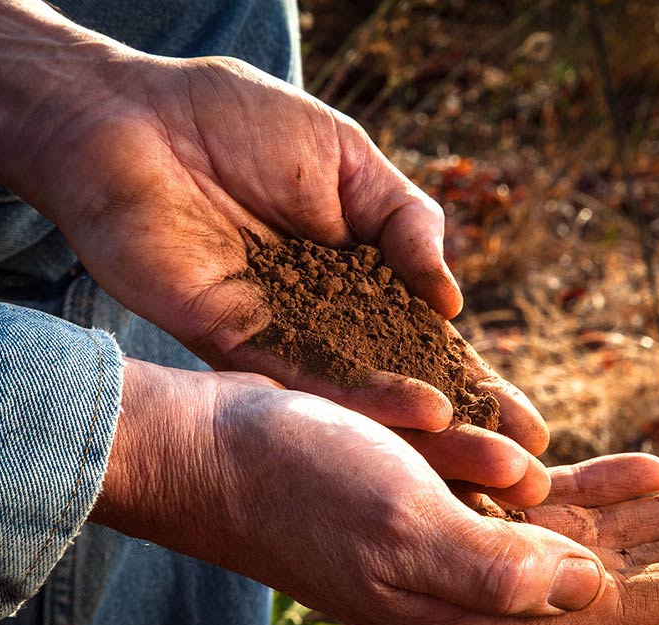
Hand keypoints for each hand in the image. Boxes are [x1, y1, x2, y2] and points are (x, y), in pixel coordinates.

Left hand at [0, 0, 547, 497]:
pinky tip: (417, 412)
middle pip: (401, 382)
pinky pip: (303, 376)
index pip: (425, 340)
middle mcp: (322, 315)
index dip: (474, 381)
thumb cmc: (240, 121)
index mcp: (355, 271)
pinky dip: (360, 398)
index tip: (527, 424)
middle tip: (522, 473)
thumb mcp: (349, 158)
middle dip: (462, 427)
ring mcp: (279, 333)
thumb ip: (405, 219)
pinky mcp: (231, 341)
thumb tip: (451, 297)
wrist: (132, 117)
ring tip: (486, 460)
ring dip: (423, 430)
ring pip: (360, 394)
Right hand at [93, 359, 658, 624]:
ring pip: (590, 528)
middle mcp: (479, 580)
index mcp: (471, 606)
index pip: (607, 606)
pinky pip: (545, 494)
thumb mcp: (400, 528)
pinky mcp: (450, 494)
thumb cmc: (300, 486)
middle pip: (615, 569)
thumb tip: (593, 589)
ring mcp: (467, 536)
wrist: (223, 451)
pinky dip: (597, 479)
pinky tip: (643, 463)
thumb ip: (498, 569)